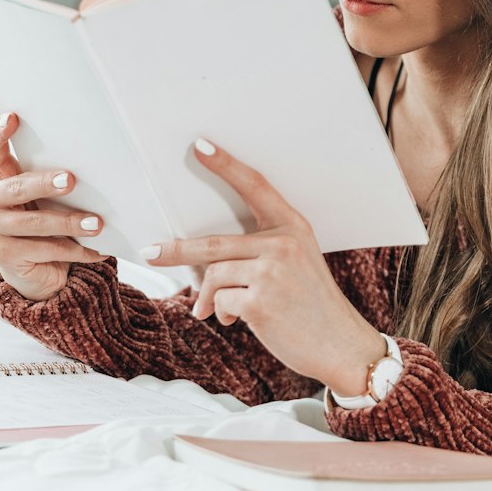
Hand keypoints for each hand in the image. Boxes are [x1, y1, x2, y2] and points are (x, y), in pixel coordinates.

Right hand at [0, 113, 110, 302]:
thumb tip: (90, 161)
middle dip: (45, 184)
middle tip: (71, 180)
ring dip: (69, 223)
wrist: (32, 268)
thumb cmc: (41, 216)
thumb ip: (49, 175)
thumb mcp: (41, 194)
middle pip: (16, 187)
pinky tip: (97, 249)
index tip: (13, 118)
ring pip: (34, 222)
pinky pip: (45, 249)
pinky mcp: (3, 257)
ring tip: (96, 223)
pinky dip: (74, 249)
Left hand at [140, 139, 386, 395]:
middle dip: (177, 251)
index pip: (255, 185)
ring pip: (214, 276)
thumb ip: (261, 251)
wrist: (341, 344)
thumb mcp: (298, 263)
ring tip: (212, 310)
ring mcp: (272, 272)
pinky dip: (221, 314)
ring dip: (208, 297)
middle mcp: (283, 244)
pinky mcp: (261, 302)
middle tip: (150, 253)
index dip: (226, 165)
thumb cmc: (312, 304)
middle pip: (214, 243)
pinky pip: (220, 302)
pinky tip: (236, 321)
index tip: (201, 146)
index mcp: (293, 226)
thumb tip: (206, 264)